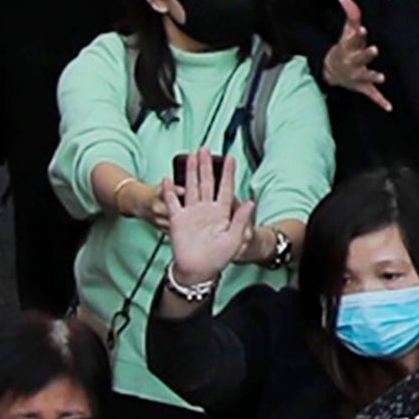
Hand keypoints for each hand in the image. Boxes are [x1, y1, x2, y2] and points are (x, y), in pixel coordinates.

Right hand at [160, 154, 258, 291]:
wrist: (198, 270)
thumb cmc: (218, 257)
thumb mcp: (234, 238)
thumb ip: (240, 219)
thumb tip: (251, 201)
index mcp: (222, 212)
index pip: (226, 187)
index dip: (228, 173)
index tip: (231, 157)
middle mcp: (206, 209)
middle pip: (207, 182)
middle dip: (207, 166)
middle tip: (206, 149)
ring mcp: (191, 213)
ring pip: (191, 187)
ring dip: (191, 172)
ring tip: (191, 156)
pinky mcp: (177, 219)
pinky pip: (172, 202)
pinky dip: (169, 191)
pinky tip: (167, 179)